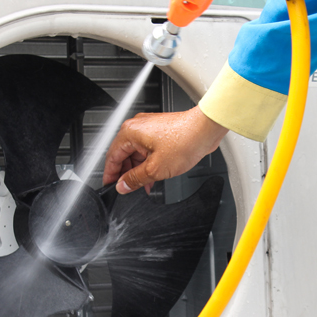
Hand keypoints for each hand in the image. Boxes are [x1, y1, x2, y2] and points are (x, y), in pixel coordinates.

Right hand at [103, 107, 229, 194]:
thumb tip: (123, 185)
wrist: (206, 129)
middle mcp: (137, 127)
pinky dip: (148, 162)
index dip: (110, 175)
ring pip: (136, 153)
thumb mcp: (155, 168)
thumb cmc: (185, 140)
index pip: (112, 157)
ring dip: (139, 170)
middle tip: (129, 189)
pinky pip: (147, 149)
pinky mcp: (160, 131)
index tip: (111, 186)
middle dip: (127, 174)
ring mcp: (149, 128)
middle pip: (124, 155)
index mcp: (130, 132)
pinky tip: (153, 175)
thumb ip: (135, 179)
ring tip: (144, 185)